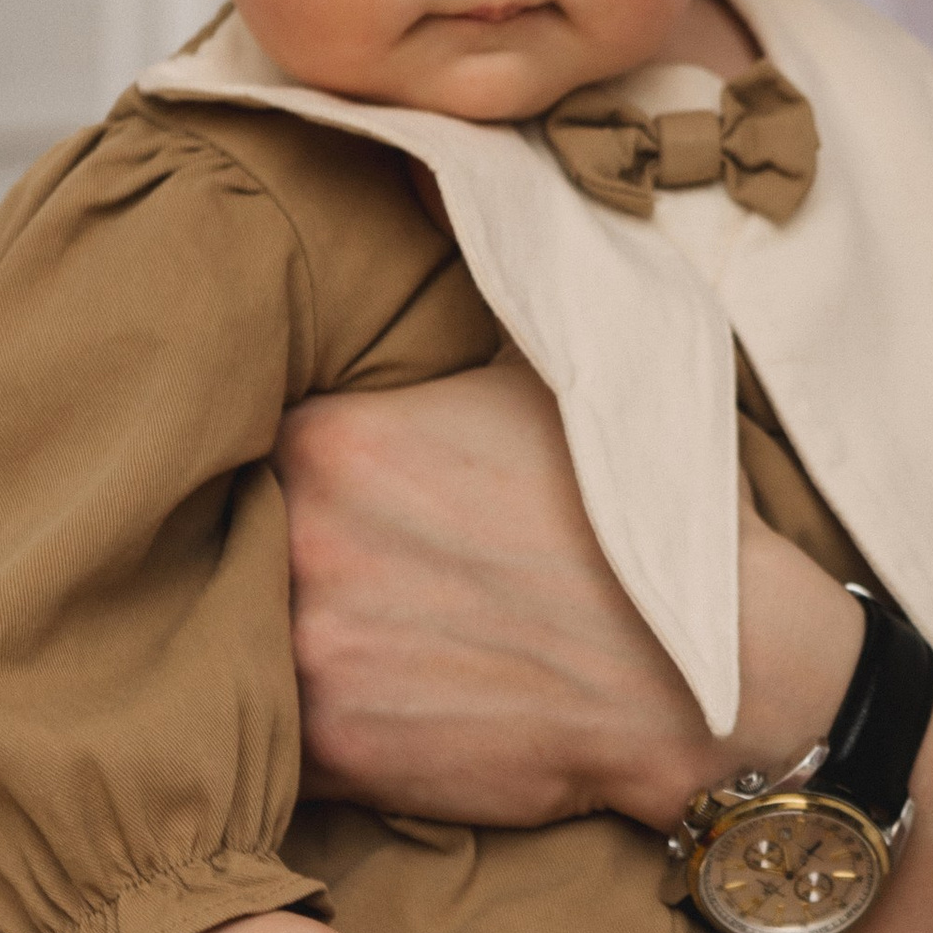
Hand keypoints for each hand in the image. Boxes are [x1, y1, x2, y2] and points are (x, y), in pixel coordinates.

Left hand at [278, 358, 859, 829]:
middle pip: (225, 546)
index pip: (233, 447)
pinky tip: (350, 706)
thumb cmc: (634, 519)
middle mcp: (303, 539)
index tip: (300, 494)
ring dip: (263, 644)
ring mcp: (313, 652)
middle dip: (261, 555)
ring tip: (337, 639)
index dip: (265, 474)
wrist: (707, 674)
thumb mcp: (546, 374)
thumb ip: (454, 305)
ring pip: (230, 644)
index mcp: (333, 437)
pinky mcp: (338, 750)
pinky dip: (289, 730)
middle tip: (324, 570)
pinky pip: (263, 742)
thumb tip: (408, 182)